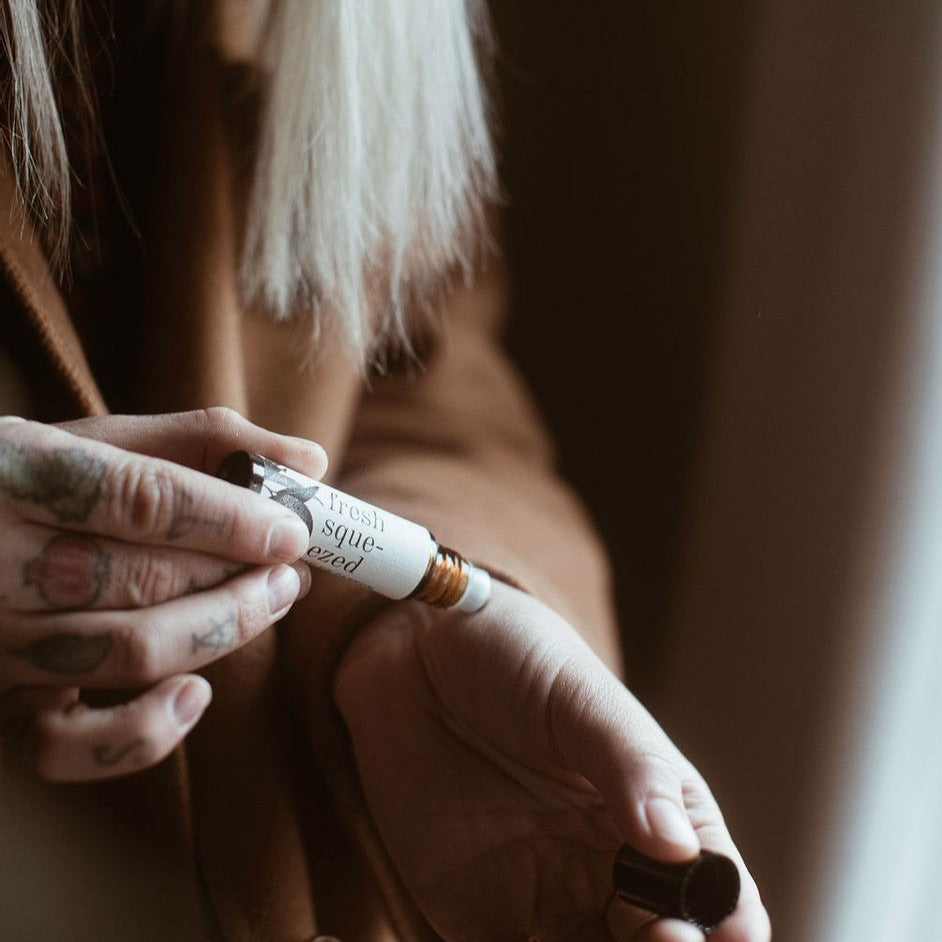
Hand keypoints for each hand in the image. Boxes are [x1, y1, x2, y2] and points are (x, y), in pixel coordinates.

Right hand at [0, 409, 324, 781]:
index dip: (229, 520)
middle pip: (144, 578)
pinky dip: (141, 733)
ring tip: (273, 599)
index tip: (292, 532)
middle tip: (292, 564)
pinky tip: (194, 694)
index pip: (139, 500)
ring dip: (222, 629)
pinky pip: (63, 745)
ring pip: (129, 650)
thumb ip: (207, 440)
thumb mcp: (103, 438)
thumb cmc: (40, 479)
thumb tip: (311, 461)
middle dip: (239, 575)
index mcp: (19, 471)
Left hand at [334, 580, 770, 941]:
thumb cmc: (511, 656)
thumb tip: (681, 846)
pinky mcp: (481, 915)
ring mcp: (547, 895)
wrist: (413, 654)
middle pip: (660, 940)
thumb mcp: (577, 695)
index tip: (718, 934)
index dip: (726, 920)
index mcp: (654, 808)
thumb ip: (629, 764)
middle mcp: (608, 863)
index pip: (711, 884)